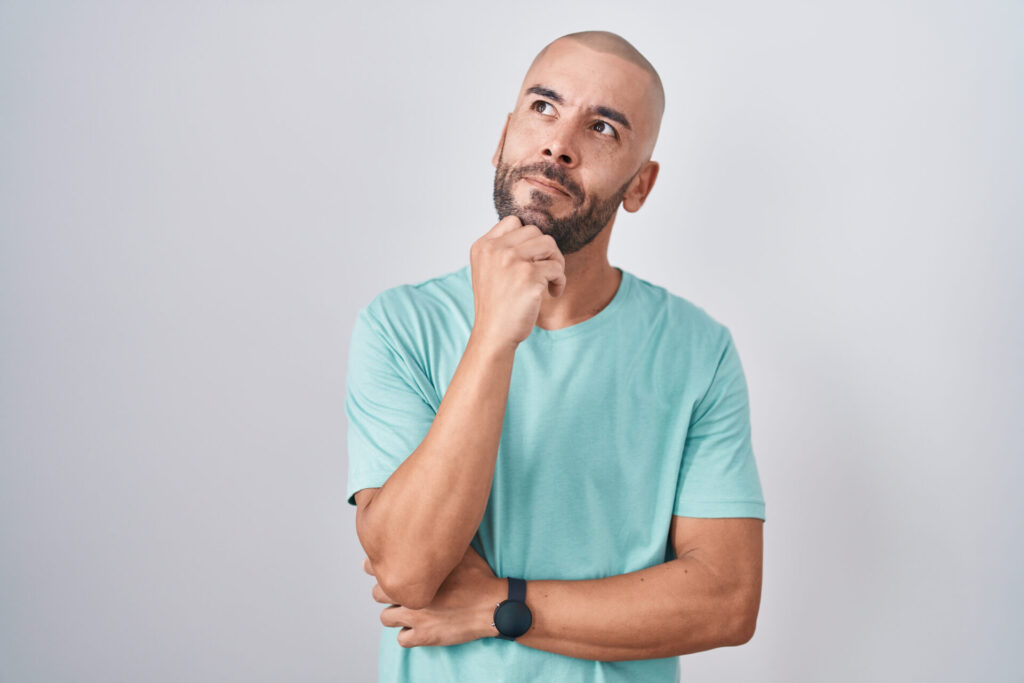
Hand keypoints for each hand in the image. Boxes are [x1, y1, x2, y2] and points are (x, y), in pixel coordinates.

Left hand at [363, 545, 505, 647]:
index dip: (376, 567)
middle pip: (377, 594)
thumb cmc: (480, 577)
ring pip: (386, 618)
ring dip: (394, 613)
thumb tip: (436, 523)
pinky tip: (416, 627)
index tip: (381, 566)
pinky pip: (401, 639)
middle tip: (396, 590)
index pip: (377, 568)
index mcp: (416, 572)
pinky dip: (406, 634)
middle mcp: (411, 595)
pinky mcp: (425, 637)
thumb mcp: (462, 550)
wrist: (494, 606)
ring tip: (405, 609)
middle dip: (385, 591)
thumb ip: (443, 540)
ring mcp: (416, 618)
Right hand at [469, 215, 565, 348]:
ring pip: (549, 245)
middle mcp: (495, 249)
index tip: (530, 259)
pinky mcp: (529, 276)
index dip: (527, 238)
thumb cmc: (496, 304)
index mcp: (483, 246)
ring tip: (550, 280)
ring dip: (556, 262)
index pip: (514, 221)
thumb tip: (534, 232)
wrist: (493, 335)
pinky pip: (556, 268)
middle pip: (535, 231)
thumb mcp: (488, 270)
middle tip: (546, 270)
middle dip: (546, 250)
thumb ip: (503, 248)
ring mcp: (512, 261)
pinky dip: (559, 281)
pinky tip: (552, 293)